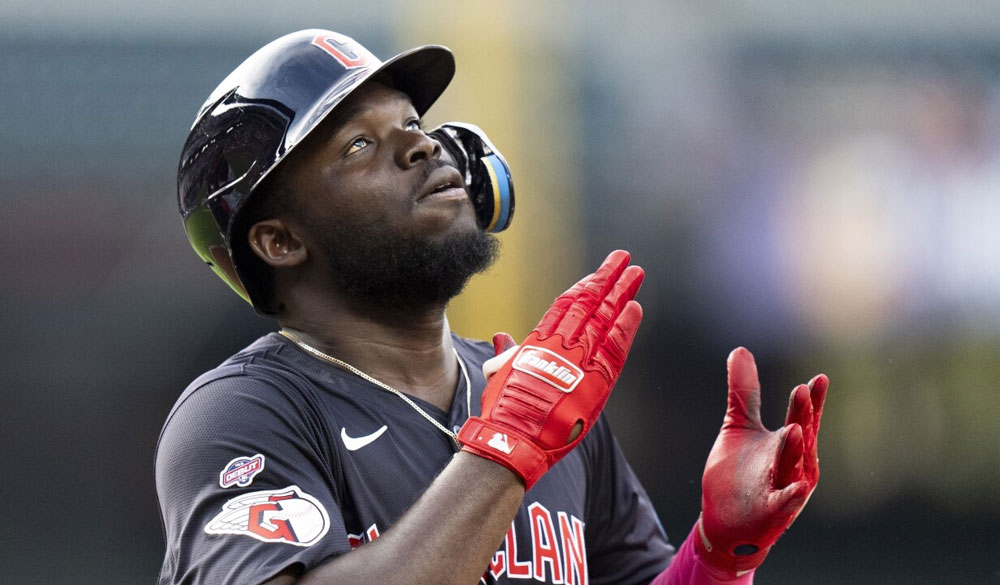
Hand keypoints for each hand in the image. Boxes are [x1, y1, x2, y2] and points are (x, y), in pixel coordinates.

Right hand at [458, 250, 643, 488]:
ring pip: (605, 317)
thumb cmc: (503, 411)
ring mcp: (580, 360)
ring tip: (636, 274)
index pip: (566, 305)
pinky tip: (635, 309)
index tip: (596, 274)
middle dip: (608, 279)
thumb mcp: (498, 375)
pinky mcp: (597, 381)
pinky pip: (616, 347)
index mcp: (538, 341)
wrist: (513, 439)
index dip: (584, 286)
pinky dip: (626, 327)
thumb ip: (506, 354)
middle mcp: (561, 344)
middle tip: (624, 259)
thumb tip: (501, 337)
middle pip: (590, 302)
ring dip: (622, 293)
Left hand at [695, 347, 827, 573]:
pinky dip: (791, 495)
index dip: (812, 401)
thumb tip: (739, 350)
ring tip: (795, 428)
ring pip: (793, 467)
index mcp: (790, 445)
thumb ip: (743, 391)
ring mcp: (785, 490)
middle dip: (803, 416)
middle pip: (802, 438)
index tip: (818, 379)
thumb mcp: (738, 425)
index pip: (804, 419)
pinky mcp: (771, 513)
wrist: (722, 519)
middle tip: (803, 391)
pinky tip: (798, 486)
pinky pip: (783, 503)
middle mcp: (795, 466)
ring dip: (795, 449)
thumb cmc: (737, 473)